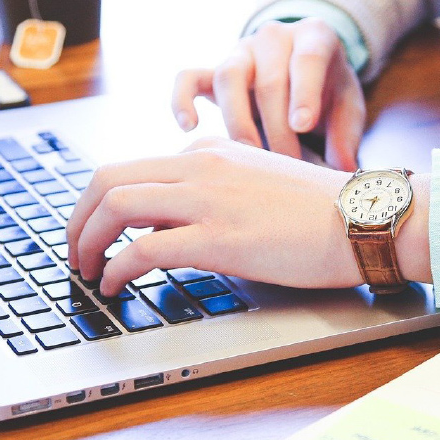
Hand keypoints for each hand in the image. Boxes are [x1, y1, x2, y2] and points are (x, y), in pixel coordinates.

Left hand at [66, 138, 431, 297]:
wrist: (364, 218)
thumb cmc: (323, 211)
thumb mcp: (260, 183)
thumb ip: (218, 191)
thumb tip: (178, 221)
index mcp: (210, 152)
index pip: (134, 169)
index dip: (102, 205)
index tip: (97, 232)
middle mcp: (200, 166)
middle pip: (108, 179)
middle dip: (78, 218)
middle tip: (74, 251)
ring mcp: (207, 199)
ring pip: (115, 206)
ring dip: (87, 241)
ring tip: (86, 271)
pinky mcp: (217, 238)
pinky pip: (142, 249)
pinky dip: (116, 269)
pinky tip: (115, 287)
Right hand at [172, 18, 365, 170]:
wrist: (304, 69)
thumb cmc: (329, 91)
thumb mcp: (348, 106)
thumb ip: (347, 135)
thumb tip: (342, 169)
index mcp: (314, 36)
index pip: (307, 59)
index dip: (304, 92)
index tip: (302, 125)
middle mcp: (274, 37)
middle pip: (268, 79)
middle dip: (277, 128)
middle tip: (287, 165)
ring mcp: (241, 52)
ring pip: (228, 77)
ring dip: (238, 121)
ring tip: (250, 156)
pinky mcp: (213, 70)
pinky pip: (188, 78)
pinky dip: (182, 99)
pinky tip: (189, 127)